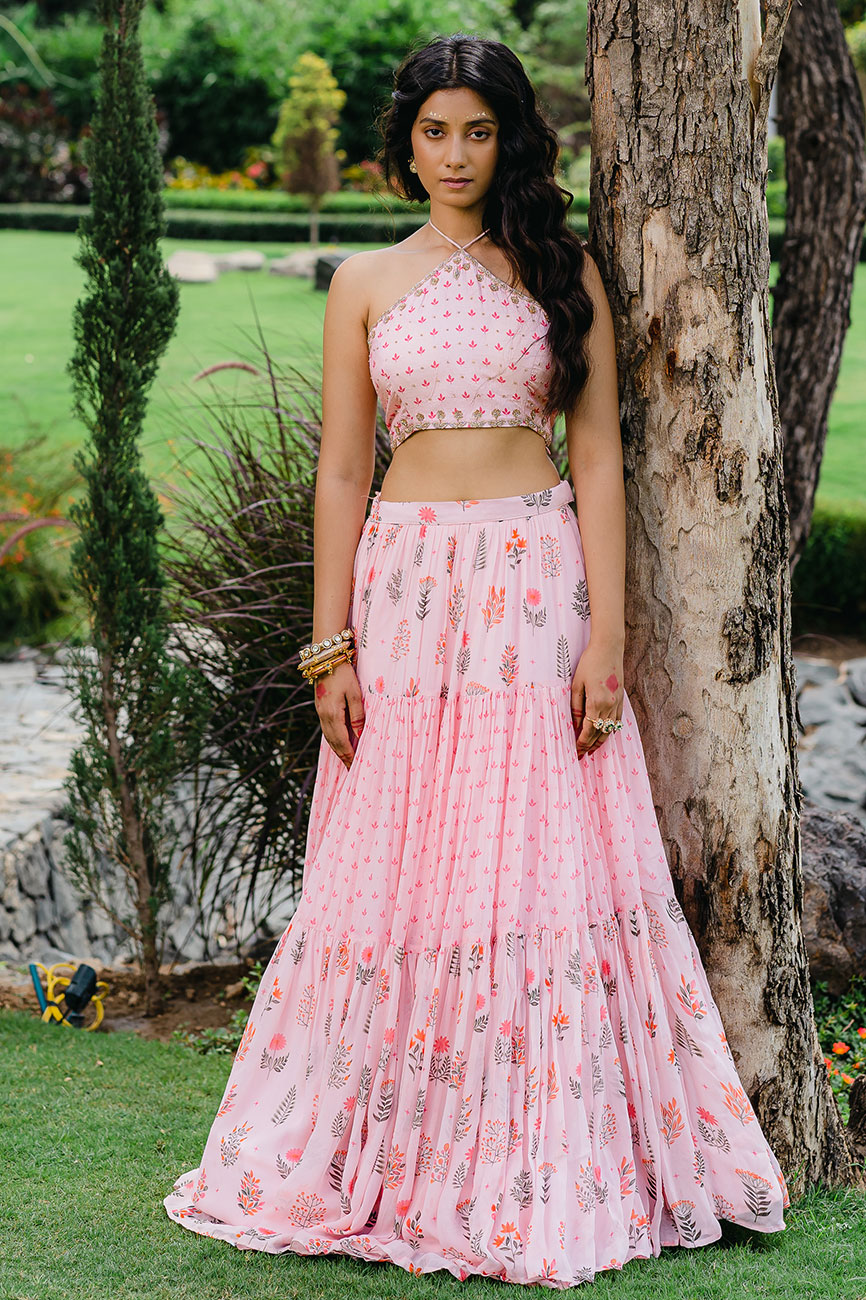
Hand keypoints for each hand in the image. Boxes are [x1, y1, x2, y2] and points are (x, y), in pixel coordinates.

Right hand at [312, 659, 365, 768]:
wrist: (326, 657)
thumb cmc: (344, 674)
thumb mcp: (355, 693)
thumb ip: (357, 715)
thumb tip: (359, 734)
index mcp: (332, 713)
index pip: (341, 740)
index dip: (348, 754)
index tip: (355, 766)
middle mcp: (323, 715)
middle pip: (333, 741)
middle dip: (342, 755)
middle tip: (351, 768)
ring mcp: (320, 711)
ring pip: (328, 736)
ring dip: (337, 748)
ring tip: (346, 758)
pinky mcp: (320, 707)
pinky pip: (327, 728)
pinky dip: (333, 738)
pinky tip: (339, 741)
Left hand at [570, 638, 623, 759]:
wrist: (608, 648)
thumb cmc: (589, 663)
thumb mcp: (576, 685)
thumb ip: (576, 707)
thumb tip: (576, 725)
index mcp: (597, 702)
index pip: (589, 730)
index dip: (582, 743)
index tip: (576, 752)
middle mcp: (610, 705)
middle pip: (600, 733)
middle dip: (590, 746)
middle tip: (581, 756)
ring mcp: (618, 703)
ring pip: (611, 729)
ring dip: (601, 741)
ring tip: (592, 750)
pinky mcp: (621, 699)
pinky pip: (617, 721)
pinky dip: (611, 730)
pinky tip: (604, 735)